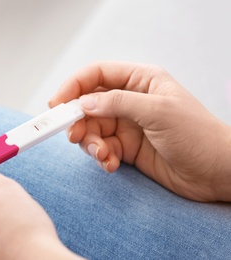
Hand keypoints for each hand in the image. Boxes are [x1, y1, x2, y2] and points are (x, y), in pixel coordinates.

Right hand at [49, 62, 230, 201]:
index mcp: (140, 81)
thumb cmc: (198, 135)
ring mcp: (127, 125)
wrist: (217, 174)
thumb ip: (117, 103)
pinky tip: (110, 164)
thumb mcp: (157, 111)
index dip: (73, 86)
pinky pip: (101, 148)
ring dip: (90, 143)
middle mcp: (130, 100)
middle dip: (78, 120)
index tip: (57, 103)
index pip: (97, 74)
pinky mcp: (126, 147)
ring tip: (102, 155)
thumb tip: (83, 103)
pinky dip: (101, 157)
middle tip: (74, 135)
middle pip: (88, 104)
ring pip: (92, 129)